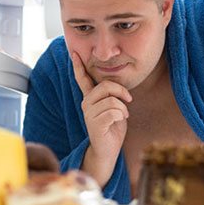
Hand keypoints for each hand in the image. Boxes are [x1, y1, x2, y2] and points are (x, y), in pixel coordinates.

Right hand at [72, 52, 131, 185]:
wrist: (108, 151)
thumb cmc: (113, 129)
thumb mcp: (114, 109)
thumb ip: (112, 97)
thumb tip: (117, 88)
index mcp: (90, 99)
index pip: (83, 79)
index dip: (78, 66)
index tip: (74, 53)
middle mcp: (86, 104)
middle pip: (106, 86)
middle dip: (122, 91)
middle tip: (129, 100)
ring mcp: (89, 113)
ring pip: (112, 101)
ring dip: (123, 109)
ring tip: (122, 117)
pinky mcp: (94, 123)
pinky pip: (114, 112)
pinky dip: (121, 116)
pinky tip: (119, 122)